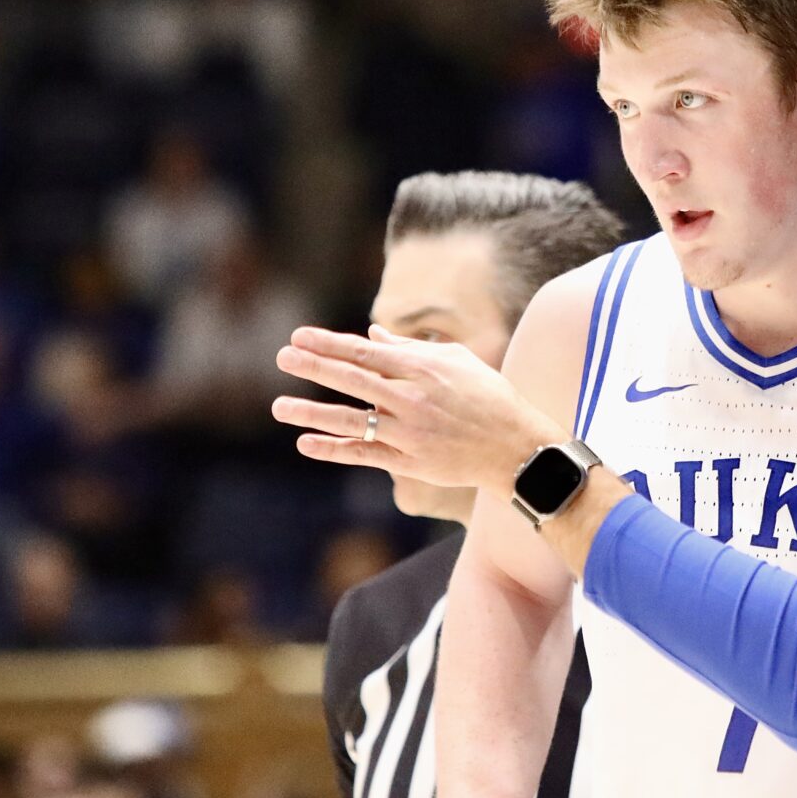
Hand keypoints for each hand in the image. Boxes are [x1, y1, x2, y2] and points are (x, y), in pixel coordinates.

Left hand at [274, 327, 560, 492]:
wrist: (517, 447)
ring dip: (312, 412)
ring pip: (351, 420)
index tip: (299, 335)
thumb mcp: (458, 361)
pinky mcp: (410, 462)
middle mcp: (413, 399)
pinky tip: (306, 443)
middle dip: (314, 366)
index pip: (366, 353)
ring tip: (279, 406)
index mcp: (424, 369)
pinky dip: (333, 449)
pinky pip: (363, 454)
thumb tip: (372, 336)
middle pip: (353, 380)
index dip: (330, 344)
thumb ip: (412, 348)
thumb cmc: (490, 397)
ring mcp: (410, 432)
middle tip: (282, 357)